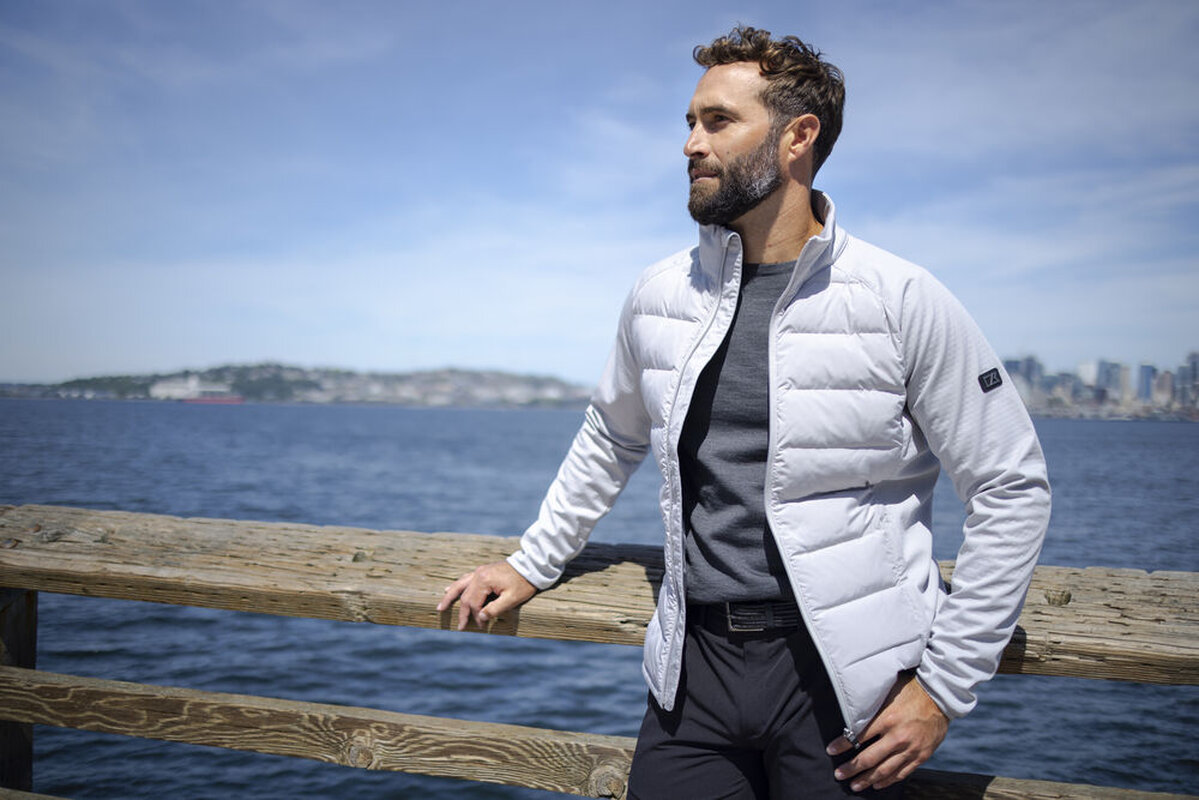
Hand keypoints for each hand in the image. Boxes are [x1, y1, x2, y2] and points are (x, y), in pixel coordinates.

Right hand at [436, 560, 536, 631]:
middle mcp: (478, 574)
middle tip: (459, 627)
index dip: (476, 617)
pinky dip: (457, 586)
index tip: (481, 627)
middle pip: (465, 596)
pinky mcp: (483, 571)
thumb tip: (480, 618)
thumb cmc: (524, 583)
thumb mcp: (512, 599)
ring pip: (460, 585)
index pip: (474, 603)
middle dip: (462, 612)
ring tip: (440, 607)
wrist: (531, 566)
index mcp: (484, 580)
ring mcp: (480, 571)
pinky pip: (465, 579)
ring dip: (451, 597)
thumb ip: (494, 609)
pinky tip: (450, 590)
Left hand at [826, 673, 948, 791]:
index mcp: (887, 718)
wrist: (939, 697)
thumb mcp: (888, 692)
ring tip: (855, 785)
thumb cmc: (910, 690)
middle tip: (839, 774)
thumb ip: (871, 704)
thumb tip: (849, 709)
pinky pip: (902, 773)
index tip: (831, 750)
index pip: (858, 736)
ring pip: (884, 770)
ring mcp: (911, 748)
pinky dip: (888, 780)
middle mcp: (898, 736)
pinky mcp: (921, 755)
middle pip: (869, 758)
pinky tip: (877, 784)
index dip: (842, 745)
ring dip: (867, 780)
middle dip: (851, 768)